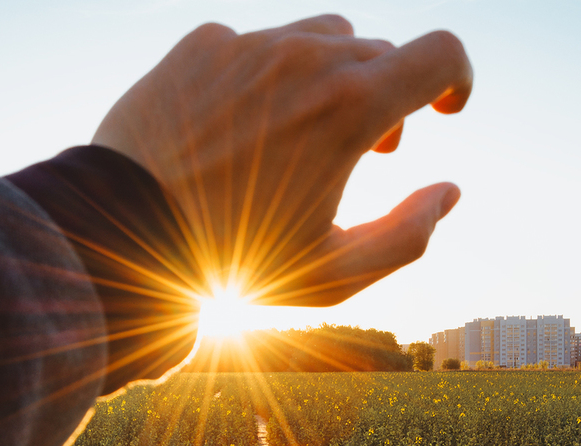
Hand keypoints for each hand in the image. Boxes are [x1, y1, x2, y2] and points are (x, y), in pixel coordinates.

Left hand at [92, 14, 471, 305]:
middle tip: (370, 150)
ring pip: (322, 35)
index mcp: (349, 107)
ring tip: (309, 128)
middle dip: (390, 98)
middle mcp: (303, 58)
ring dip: (335, 75)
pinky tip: (244, 122)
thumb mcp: (333, 274)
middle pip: (380, 53)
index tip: (445, 111)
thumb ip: (407, 236)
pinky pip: (257, 42)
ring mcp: (248, 44)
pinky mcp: (199, 45)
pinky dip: (269, 73)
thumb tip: (449, 192)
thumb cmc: (231, 263)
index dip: (458, 79)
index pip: (442, 54)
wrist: (121, 233)